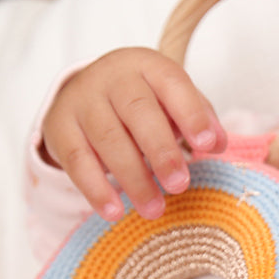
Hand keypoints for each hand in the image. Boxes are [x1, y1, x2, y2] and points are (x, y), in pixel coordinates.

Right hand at [41, 47, 227, 220]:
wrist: (85, 92)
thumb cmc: (145, 102)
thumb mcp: (173, 102)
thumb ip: (200, 120)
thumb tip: (218, 144)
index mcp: (148, 66)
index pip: (172, 83)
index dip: (191, 114)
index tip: (207, 145)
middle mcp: (113, 78)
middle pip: (138, 112)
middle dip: (161, 152)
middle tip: (180, 185)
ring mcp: (83, 101)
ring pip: (108, 139)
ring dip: (133, 179)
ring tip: (154, 210)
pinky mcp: (60, 127)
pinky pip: (77, 160)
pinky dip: (96, 189)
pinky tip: (114, 212)